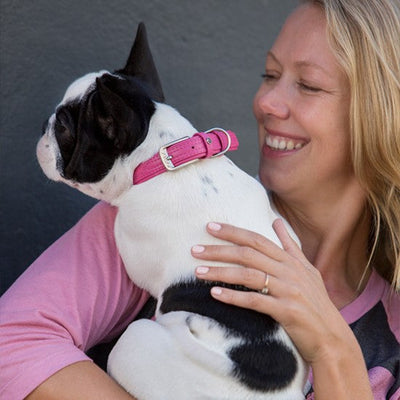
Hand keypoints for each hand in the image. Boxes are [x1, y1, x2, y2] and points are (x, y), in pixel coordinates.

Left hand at [191, 219, 356, 365]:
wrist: (332, 338)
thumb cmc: (316, 302)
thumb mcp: (306, 269)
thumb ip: (289, 245)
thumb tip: (276, 220)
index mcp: (290, 260)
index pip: (256, 239)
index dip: (233, 231)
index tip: (210, 227)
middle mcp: (288, 271)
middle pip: (248, 254)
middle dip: (219, 250)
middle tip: (194, 249)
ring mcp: (288, 290)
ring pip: (248, 275)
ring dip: (220, 272)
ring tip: (198, 271)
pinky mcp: (286, 311)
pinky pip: (255, 301)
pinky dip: (234, 297)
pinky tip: (215, 294)